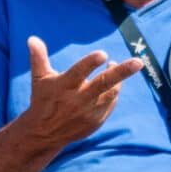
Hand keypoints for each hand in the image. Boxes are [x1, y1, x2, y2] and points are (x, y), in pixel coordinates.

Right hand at [16, 36, 142, 149]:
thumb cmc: (43, 99)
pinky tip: (111, 85)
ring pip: (110, 94)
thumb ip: (38, 57)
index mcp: (64, 86)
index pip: (78, 72)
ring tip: (116, 66)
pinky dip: (113, 93)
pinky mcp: (96, 121)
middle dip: (122, 73)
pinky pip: (110, 104)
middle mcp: (78, 100)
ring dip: (118, 80)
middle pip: (103, 84)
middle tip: (138, 62)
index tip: (103, 54)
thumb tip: (32, 38)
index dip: (90, 63)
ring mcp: (89, 112)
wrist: (44, 133)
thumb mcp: (39, 78)